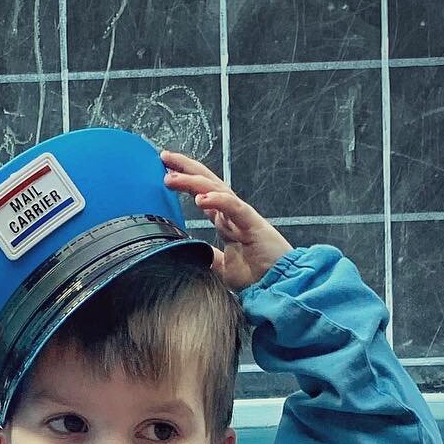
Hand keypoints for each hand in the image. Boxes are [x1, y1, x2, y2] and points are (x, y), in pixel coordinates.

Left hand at [160, 150, 291, 289]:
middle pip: (208, 183)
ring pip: (217, 190)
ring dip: (193, 181)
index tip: (165, 172)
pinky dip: (218, 200)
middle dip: (186, 168)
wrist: (279, 286)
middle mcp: (233, 214)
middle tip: (164, 158)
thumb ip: (209, 258)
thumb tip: (190, 255)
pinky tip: (200, 198)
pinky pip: (234, 207)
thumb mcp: (222, 268)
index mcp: (226, 222)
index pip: (203, 194)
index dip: (185, 181)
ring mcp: (243, 217)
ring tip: (172, 177)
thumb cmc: (257, 276)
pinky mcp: (253, 224)